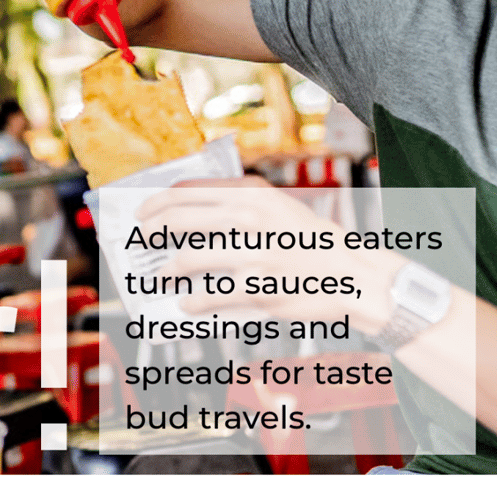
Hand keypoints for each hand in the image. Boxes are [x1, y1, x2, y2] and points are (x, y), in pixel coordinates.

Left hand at [139, 177, 397, 332]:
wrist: (353, 274)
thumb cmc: (311, 240)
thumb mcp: (278, 205)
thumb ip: (238, 200)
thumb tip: (187, 208)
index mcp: (252, 194)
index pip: (188, 192)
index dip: (157, 202)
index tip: (143, 212)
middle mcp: (251, 219)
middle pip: (181, 221)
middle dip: (153, 232)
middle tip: (143, 240)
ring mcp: (255, 254)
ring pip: (190, 259)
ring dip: (166, 270)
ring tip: (159, 275)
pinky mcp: (261, 288)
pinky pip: (211, 295)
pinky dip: (192, 301)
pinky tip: (185, 304)